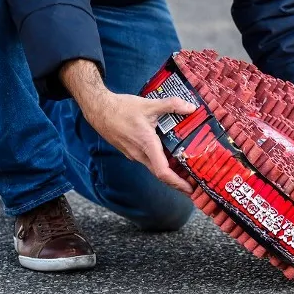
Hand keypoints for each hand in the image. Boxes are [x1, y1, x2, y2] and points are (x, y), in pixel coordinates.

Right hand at [60, 60, 196, 193]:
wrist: (99, 109)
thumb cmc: (121, 108)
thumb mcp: (149, 104)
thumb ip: (171, 105)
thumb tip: (191, 107)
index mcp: (146, 144)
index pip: (163, 171)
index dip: (178, 182)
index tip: (190, 188)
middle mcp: (139, 154)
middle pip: (161, 174)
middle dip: (177, 182)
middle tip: (194, 185)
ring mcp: (133, 154)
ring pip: (154, 168)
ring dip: (169, 173)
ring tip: (185, 172)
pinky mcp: (130, 151)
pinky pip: (148, 161)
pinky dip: (160, 163)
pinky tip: (169, 157)